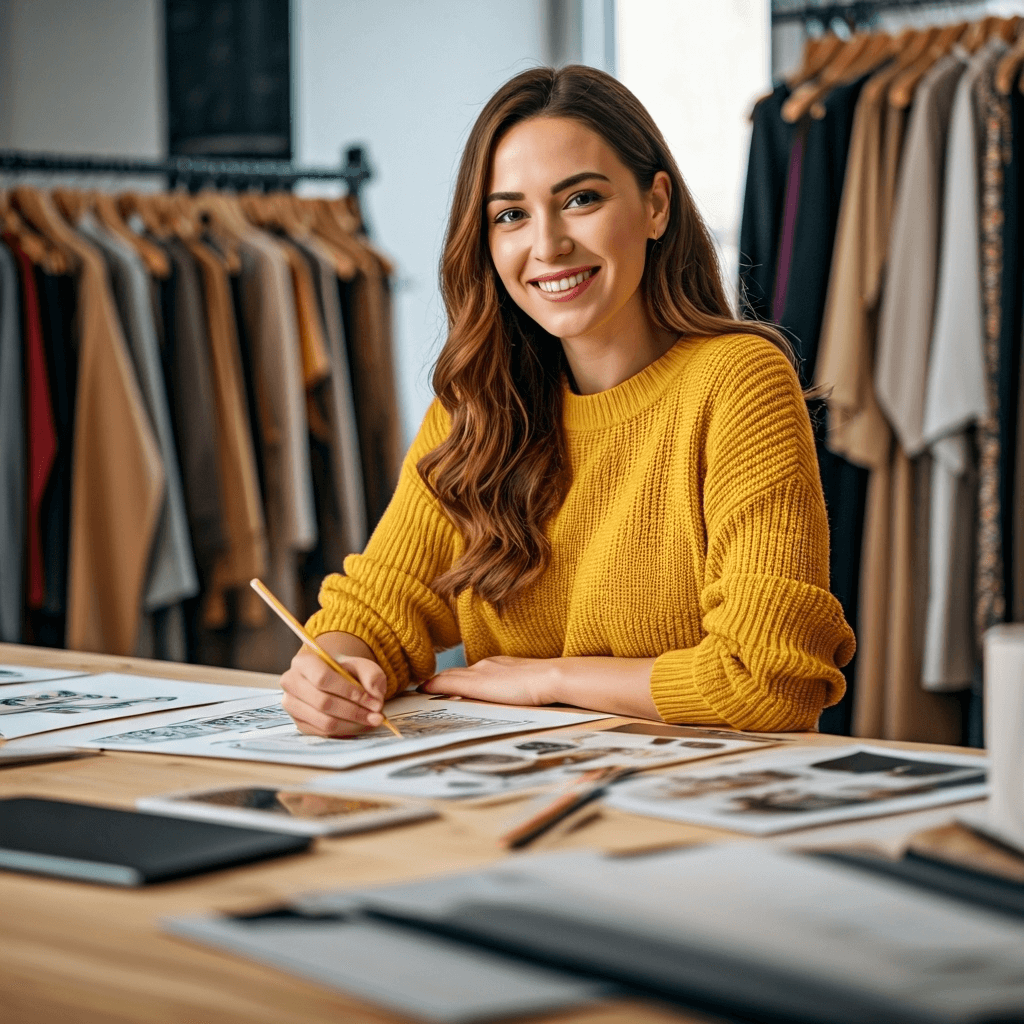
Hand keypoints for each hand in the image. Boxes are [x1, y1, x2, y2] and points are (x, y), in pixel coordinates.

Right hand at [280, 646, 387, 736]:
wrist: (333, 679)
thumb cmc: (346, 671)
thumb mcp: (362, 666)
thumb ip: (372, 675)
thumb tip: (375, 694)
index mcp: (303, 662)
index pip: (322, 678)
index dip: (347, 690)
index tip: (370, 698)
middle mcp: (291, 683)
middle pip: (323, 702)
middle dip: (354, 711)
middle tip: (377, 713)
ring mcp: (292, 705)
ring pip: (324, 721)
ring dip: (352, 723)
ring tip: (372, 719)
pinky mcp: (299, 723)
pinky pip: (324, 732)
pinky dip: (346, 730)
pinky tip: (360, 724)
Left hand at [420, 656, 560, 705]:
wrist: (549, 678)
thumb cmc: (544, 685)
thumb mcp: (524, 686)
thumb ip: (513, 690)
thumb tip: (510, 699)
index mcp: (496, 666)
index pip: (468, 674)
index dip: (453, 680)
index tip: (441, 688)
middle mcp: (484, 665)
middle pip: (454, 673)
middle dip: (439, 682)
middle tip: (421, 691)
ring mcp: (479, 672)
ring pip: (448, 676)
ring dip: (434, 684)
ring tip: (417, 693)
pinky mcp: (476, 683)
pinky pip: (446, 682)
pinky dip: (433, 686)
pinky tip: (422, 691)